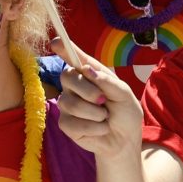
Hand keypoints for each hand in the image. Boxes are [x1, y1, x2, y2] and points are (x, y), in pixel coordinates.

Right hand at [52, 39, 143, 158]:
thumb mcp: (124, 94)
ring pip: (69, 103)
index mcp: (89, 73)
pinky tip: (100, 129)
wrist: (125, 138)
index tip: (57, 42)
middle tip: (103, 100)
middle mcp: (74, 85)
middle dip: (87, 90)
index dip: (64, 49)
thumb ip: (107, 81)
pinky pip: (71, 123)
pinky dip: (92, 128)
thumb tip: (88, 71)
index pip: (73, 57)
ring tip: (105, 118)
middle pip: (67, 76)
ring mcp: (67, 104)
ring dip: (94, 113)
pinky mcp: (66, 124)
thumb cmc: (125, 112)